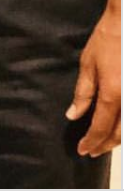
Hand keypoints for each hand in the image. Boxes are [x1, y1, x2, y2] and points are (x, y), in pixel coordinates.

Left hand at [67, 0, 120, 157]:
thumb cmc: (106, 41)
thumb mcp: (88, 64)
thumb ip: (82, 93)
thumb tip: (73, 115)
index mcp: (112, 94)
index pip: (101, 127)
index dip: (91, 141)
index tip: (82, 150)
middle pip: (119, 134)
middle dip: (104, 145)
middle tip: (91, 150)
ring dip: (116, 139)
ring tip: (102, 143)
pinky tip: (117, 128)